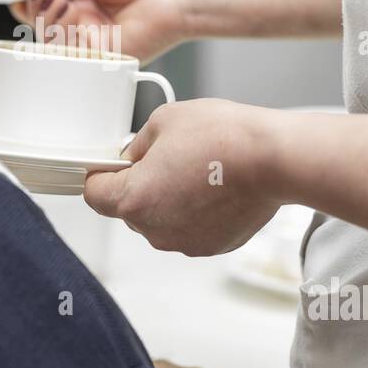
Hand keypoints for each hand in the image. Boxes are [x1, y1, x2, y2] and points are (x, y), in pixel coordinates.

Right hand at [8, 0, 191, 63]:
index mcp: (80, 3)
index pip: (43, 8)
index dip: (26, 4)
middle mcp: (83, 26)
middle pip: (39, 27)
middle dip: (38, 9)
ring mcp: (90, 45)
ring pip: (49, 42)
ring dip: (52, 20)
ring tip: (70, 5)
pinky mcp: (100, 61)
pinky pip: (69, 54)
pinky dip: (68, 34)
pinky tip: (81, 23)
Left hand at [84, 99, 283, 255]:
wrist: (273, 160)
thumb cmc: (222, 138)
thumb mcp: (163, 120)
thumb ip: (137, 144)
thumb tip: (133, 156)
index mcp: (133, 200)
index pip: (94, 194)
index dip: (102, 174)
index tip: (112, 163)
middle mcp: (154, 230)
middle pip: (129, 209)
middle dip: (139, 185)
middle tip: (165, 158)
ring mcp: (184, 243)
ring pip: (160, 220)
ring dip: (168, 199)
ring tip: (196, 169)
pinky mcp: (212, 246)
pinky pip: (189, 228)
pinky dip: (195, 211)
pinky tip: (214, 187)